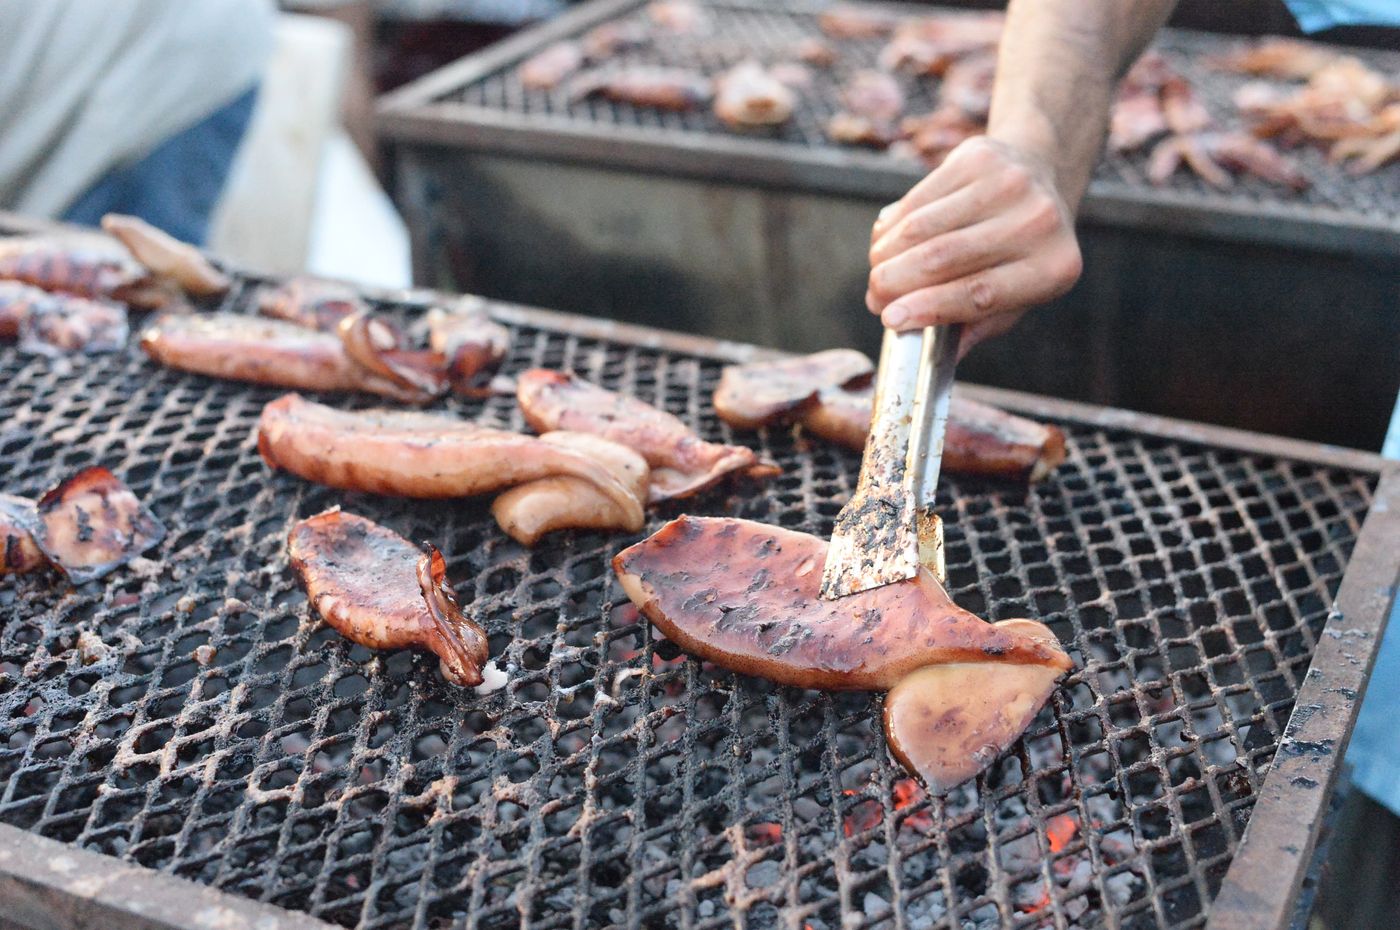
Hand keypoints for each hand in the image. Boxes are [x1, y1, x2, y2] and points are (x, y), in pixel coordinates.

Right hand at [865, 136, 1082, 353]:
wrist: (1043, 173)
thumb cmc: (1024, 250)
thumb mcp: (1018, 294)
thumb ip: (979, 324)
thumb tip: (932, 356)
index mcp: (1052, 268)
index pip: (979, 293)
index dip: (928, 308)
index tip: (891, 321)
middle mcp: (1036, 222)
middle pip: (942, 258)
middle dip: (894, 283)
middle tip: (875, 300)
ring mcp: (1007, 184)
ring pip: (920, 228)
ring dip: (886, 256)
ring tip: (878, 274)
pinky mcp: (977, 158)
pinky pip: (916, 200)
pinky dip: (891, 226)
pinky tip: (886, 241)